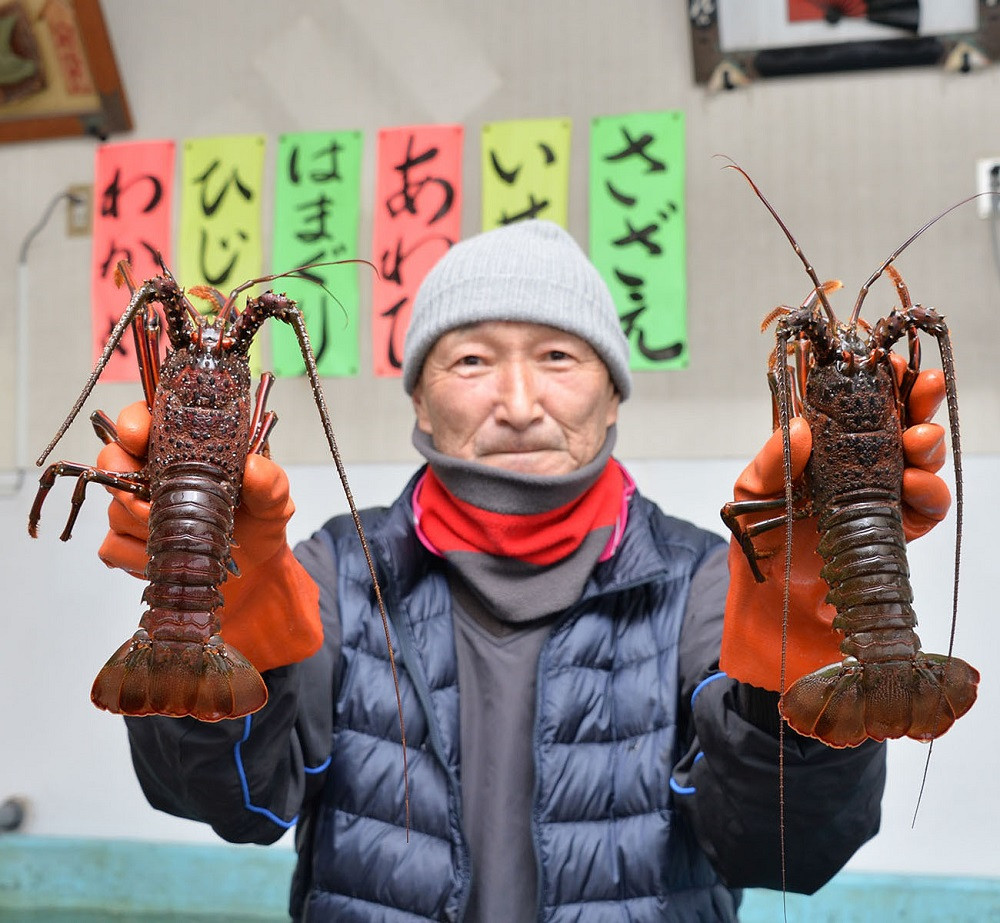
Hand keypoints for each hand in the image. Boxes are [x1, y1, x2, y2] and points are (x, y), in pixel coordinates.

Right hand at [96, 401, 320, 671]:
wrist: (252, 569)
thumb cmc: (258, 522)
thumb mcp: (275, 500)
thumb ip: (270, 482)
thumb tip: (253, 467)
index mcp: (183, 448)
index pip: (143, 419)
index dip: (132, 424)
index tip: (137, 438)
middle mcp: (152, 472)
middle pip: (114, 461)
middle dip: (129, 482)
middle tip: (156, 501)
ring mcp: (134, 506)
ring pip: (115, 508)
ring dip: (146, 525)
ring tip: (185, 535)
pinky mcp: (126, 542)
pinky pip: (113, 546)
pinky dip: (138, 556)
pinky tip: (169, 557)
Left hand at [719, 360, 950, 692]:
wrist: (769, 600)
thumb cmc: (756, 538)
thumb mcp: (750, 492)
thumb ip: (771, 460)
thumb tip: (797, 427)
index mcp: (824, 446)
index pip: (858, 402)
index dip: (877, 380)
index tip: (887, 364)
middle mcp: (858, 464)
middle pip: (899, 422)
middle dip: (916, 401)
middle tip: (920, 388)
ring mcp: (880, 496)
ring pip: (918, 460)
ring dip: (925, 445)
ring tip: (917, 442)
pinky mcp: (895, 529)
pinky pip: (924, 507)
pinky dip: (928, 493)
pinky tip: (913, 487)